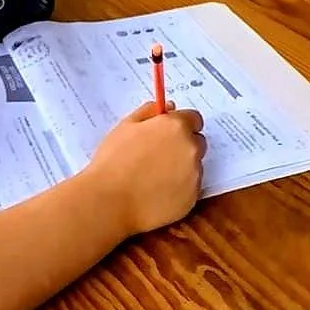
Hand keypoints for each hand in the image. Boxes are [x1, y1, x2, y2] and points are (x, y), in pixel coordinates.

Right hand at [88, 102, 205, 235]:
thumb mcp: (126, 126)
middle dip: (183, 146)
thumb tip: (170, 107)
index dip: (181, 125)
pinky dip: (179, 188)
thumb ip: (150, 111)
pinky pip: (190, 188)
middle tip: (159, 155)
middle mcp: (190, 148)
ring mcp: (194, 175)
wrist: (111, 202)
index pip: (194, 119)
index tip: (169, 133)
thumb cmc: (114, 161)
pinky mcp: (192, 199)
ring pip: (194, 166)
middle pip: (197, 142)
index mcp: (176, 126)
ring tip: (154, 177)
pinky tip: (157, 192)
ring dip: (181, 168)